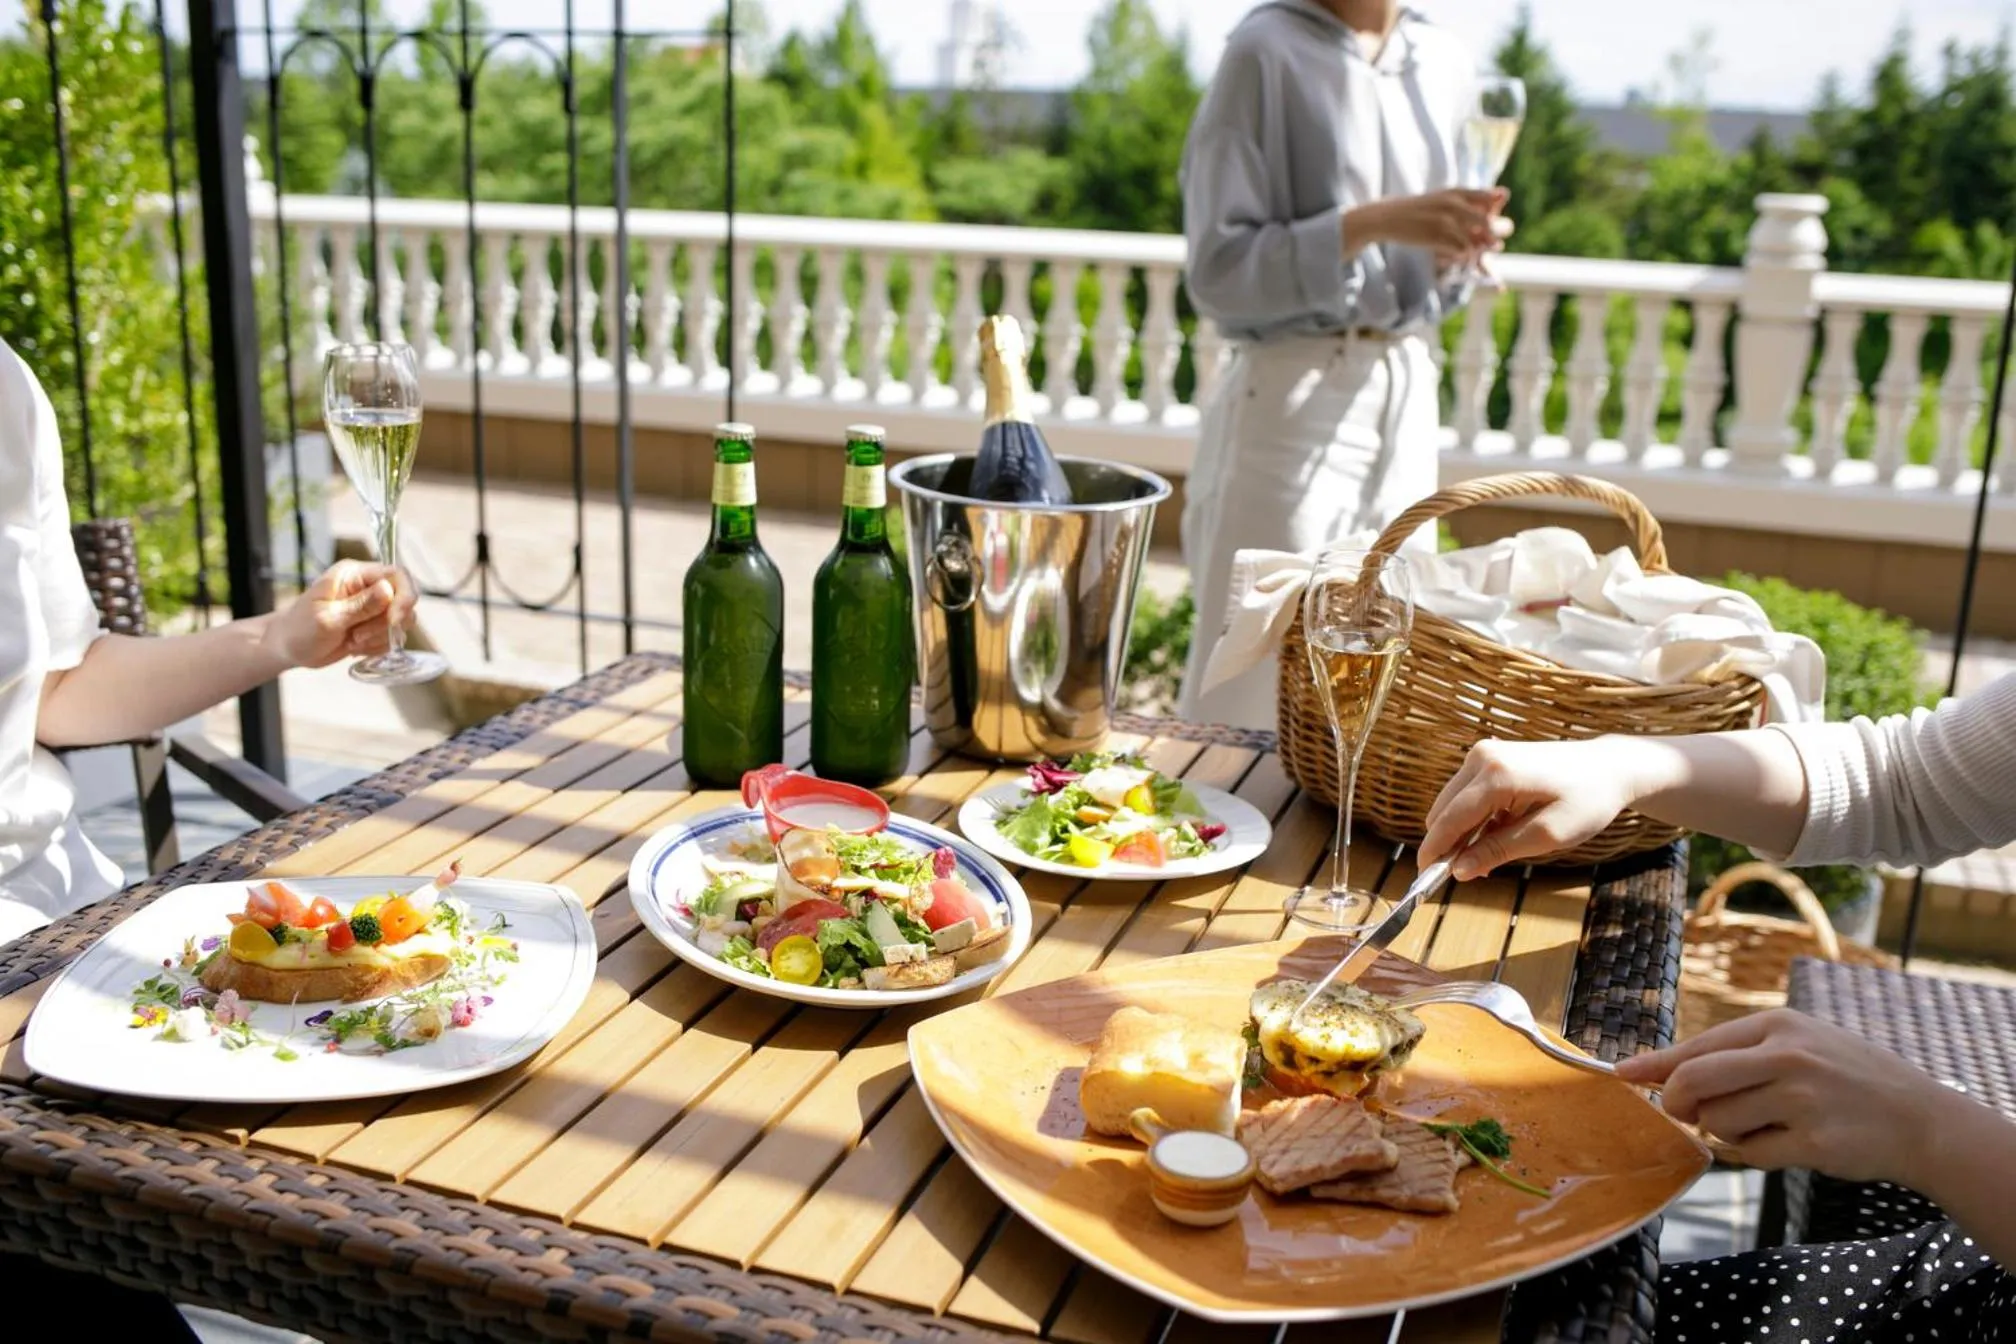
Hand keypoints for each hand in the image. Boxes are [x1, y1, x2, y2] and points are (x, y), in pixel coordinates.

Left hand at [262, 560, 417, 669]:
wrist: (287, 648)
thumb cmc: (299, 629)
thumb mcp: (327, 619)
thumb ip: (361, 605)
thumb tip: (389, 589)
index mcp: (355, 575)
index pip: (397, 575)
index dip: (403, 597)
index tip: (394, 620)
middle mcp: (368, 587)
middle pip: (404, 599)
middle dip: (386, 624)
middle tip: (358, 637)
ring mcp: (373, 607)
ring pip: (402, 621)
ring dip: (380, 637)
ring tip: (352, 642)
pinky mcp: (374, 626)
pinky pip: (392, 637)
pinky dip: (377, 647)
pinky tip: (354, 647)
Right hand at [1346, 187, 1507, 263]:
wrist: (1387, 217)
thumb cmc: (1417, 211)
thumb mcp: (1442, 198)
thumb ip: (1468, 200)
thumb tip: (1502, 196)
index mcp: (1456, 192)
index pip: (1490, 198)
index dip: (1495, 212)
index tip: (1491, 221)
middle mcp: (1454, 203)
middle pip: (1489, 221)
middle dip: (1495, 235)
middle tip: (1494, 245)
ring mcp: (1445, 220)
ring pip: (1477, 240)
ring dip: (1480, 250)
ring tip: (1475, 255)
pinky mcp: (1436, 236)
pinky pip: (1461, 250)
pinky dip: (1463, 257)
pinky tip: (1457, 259)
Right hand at [1419, 737, 1639, 877]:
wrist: (1611, 768)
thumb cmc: (1588, 800)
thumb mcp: (1547, 835)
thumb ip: (1498, 851)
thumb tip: (1459, 870)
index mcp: (1497, 774)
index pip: (1450, 819)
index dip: (1435, 851)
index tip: (1424, 878)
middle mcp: (1482, 757)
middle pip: (1443, 810)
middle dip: (1448, 844)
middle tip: (1466, 874)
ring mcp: (1484, 753)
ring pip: (1451, 803)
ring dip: (1461, 833)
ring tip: (1489, 857)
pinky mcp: (1490, 756)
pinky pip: (1466, 794)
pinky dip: (1472, 819)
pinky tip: (1496, 835)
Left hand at [1616, 1009, 1944, 1187]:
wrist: (1919, 1119)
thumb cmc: (1848, 1080)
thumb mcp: (1800, 1045)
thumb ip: (1738, 1056)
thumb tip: (1666, 1075)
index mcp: (1778, 1025)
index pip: (1698, 1045)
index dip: (1654, 1064)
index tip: (1621, 1075)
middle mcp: (1787, 1056)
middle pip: (1694, 1081)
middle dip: (1676, 1103)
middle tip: (1683, 1113)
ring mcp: (1800, 1099)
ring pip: (1718, 1122)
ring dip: (1727, 1132)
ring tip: (1767, 1124)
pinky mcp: (1812, 1142)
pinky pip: (1749, 1154)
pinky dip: (1753, 1154)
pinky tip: (1786, 1143)